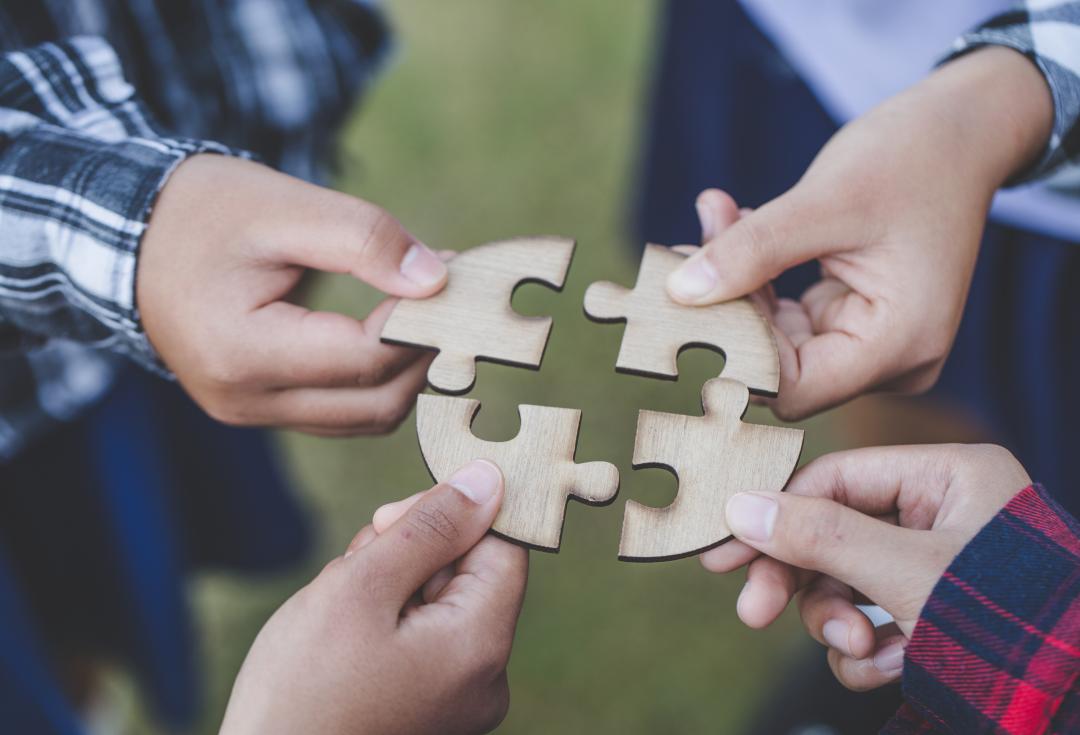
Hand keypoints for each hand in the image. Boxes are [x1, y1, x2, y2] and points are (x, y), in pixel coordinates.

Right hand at [138, 155, 448, 435]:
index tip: (453, 280)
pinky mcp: (258, 409)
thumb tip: (438, 279)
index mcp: (243, 351)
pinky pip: (338, 413)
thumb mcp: (284, 208)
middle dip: (424, 356)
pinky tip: (394, 336)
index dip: (421, 323)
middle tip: (453, 303)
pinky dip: (376, 382)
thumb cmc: (202, 213)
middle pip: (374, 405)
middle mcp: (244, 400)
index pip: (366, 358)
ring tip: (428, 316)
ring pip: (362, 419)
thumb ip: (364, 239)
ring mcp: (248, 413)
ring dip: (405, 375)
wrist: (129, 238)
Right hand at [220, 460, 528, 734]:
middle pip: (467, 571)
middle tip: (352, 574)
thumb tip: (490, 479)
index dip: (453, 516)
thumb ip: (429, 527)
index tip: (392, 519)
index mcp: (481, 646)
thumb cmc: (301, 693)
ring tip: (336, 616)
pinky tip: (340, 638)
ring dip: (386, 585)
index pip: (503, 546)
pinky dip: (380, 620)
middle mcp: (484, 677)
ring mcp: (456, 696)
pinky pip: (420, 636)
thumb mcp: (361, 588)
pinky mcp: (428, 705)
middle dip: (407, 553)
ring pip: (436, 599)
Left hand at [665, 47, 1053, 419]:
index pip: (793, 389)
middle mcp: (891, 359)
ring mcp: (870, 342)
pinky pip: (784, 315)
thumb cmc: (911, 157)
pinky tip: (736, 221)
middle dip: (728, 306)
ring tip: (716, 214)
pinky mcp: (850, 319)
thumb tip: (679, 293)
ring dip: (736, 280)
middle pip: (779, 364)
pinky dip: (756, 272)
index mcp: (900, 344)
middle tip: (686, 243)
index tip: (683, 300)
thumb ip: (752, 251)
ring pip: (773, 337)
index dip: (734, 352)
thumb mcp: (825, 200)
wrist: (961, 129)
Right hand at [701, 444, 1030, 690]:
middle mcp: (942, 514)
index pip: (836, 479)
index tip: (726, 551)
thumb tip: (740, 506)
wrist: (1072, 702)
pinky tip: (892, 668)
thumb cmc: (1005, 622)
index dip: (776, 513)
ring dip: (840, 624)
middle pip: (834, 534)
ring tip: (860, 652)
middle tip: (752, 613)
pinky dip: (871, 652)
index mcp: (947, 477)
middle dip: (803, 583)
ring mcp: (938, 566)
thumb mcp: (903, 573)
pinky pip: (873, 620)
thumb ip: (818, 536)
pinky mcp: (936, 613)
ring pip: (847, 583)